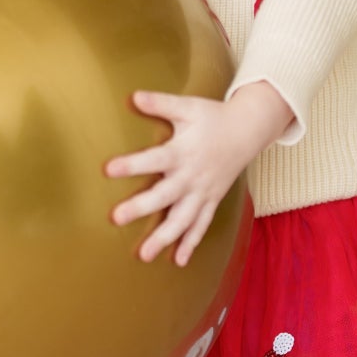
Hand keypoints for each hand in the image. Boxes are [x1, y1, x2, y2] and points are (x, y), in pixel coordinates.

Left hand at [106, 82, 295, 265]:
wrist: (248, 131)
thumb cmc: (212, 117)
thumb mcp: (188, 106)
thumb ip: (160, 103)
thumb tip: (132, 96)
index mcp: (183, 151)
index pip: (154, 159)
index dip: (132, 165)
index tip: (108, 170)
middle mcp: (192, 176)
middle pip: (165, 195)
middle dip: (141, 208)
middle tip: (116, 218)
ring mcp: (203, 192)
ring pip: (183, 219)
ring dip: (164, 238)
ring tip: (144, 256)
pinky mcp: (211, 200)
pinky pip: (201, 225)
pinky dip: (191, 243)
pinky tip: (177, 261)